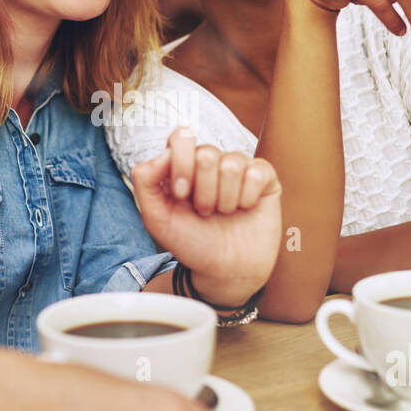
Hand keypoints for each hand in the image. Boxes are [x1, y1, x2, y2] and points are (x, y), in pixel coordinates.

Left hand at [131, 127, 281, 304]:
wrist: (224, 271)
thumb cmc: (191, 243)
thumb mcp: (156, 218)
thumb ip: (145, 182)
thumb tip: (162, 153)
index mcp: (184, 165)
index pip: (181, 138)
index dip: (181, 165)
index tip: (181, 195)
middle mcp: (212, 162)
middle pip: (206, 153)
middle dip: (203, 191)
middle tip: (204, 211)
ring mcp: (239, 168)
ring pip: (231, 164)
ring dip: (224, 199)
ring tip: (223, 213)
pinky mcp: (264, 178)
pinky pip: (257, 171)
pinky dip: (247, 197)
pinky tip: (244, 209)